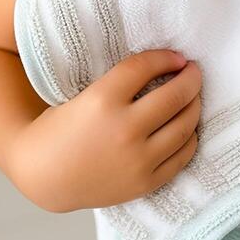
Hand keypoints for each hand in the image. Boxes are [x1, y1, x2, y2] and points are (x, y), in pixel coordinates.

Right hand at [9, 50, 201, 213]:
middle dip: (191, 78)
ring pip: (184, 125)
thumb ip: (124, 79)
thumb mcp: (87, 92)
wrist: (44, 175)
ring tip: (192, 96)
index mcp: (103, 100)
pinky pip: (182, 156)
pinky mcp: (144, 183)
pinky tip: (186, 126)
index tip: (177, 56)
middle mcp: (123, 130)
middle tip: (194, 71)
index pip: (146, 67)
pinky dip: (190, 137)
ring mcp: (136, 160)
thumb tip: (167, 63)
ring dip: (195, 104)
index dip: (166, 57)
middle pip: (175, 95)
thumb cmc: (64, 127)